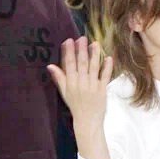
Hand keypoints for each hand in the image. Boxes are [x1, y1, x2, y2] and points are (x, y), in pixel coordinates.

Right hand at [47, 38, 113, 152]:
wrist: (87, 120)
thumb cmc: (75, 105)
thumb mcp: (65, 92)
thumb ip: (59, 78)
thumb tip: (50, 66)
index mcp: (71, 83)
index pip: (69, 64)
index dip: (69, 52)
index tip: (69, 40)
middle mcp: (81, 83)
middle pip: (81, 64)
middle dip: (81, 50)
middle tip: (82, 38)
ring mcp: (92, 86)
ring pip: (93, 68)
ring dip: (95, 55)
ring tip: (95, 43)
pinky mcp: (102, 89)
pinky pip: (105, 77)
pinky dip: (107, 68)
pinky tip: (109, 58)